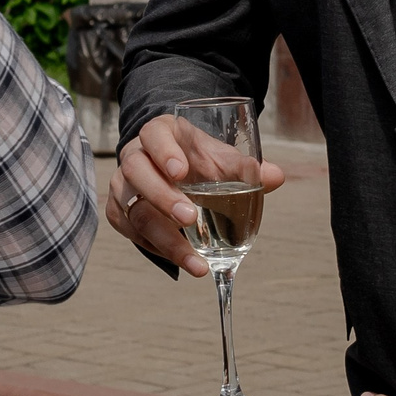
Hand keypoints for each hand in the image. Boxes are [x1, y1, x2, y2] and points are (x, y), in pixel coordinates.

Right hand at [104, 113, 288, 276]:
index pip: (154, 135)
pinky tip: (182, 259)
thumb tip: (276, 177)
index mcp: (159, 134)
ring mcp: (123, 186)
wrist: (176, 168)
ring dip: (163, 238)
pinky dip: (156, 248)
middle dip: (163, 197)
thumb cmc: (199, 159)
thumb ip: (245, 167)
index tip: (181, 171)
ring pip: (132, 210)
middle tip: (191, 218)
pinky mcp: (120, 212)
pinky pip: (131, 232)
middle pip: (137, 173)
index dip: (164, 152)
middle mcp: (134, 157)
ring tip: (195, 261)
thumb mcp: (221, 158)